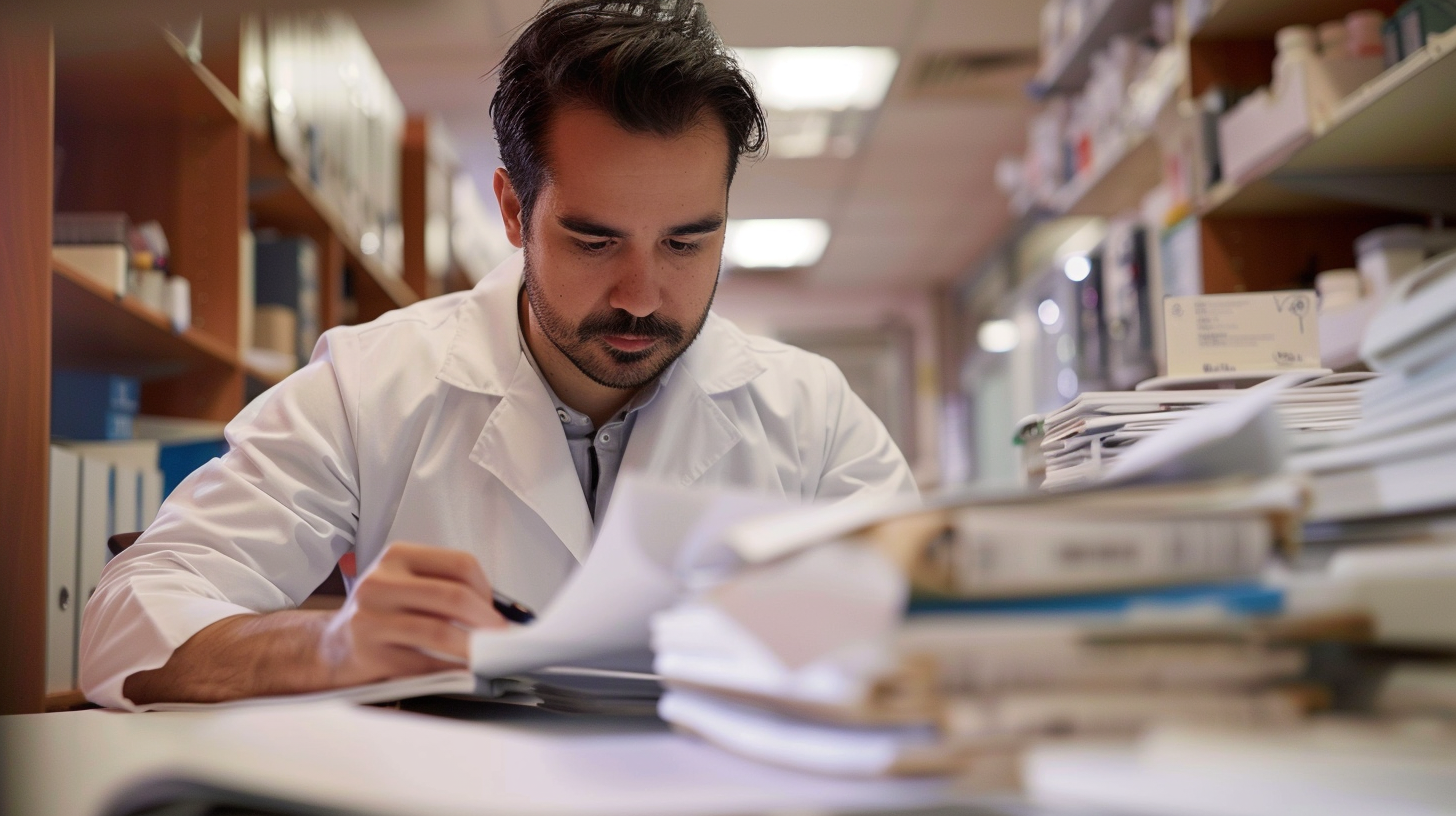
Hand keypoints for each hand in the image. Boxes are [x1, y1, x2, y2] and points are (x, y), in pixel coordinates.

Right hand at [319, 543, 506, 686]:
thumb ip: (445, 587)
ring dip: (473, 648)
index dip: (488, 589)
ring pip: (440, 632)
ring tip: (487, 655)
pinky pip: (423, 664)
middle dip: (487, 620)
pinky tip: (462, 672)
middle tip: (501, 637)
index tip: (496, 610)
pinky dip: (450, 670)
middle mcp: (381, 582)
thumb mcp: (405, 585)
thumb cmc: (380, 616)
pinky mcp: (368, 654)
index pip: (460, 564)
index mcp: (397, 557)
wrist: (330, 647)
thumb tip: (498, 611)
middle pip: (453, 597)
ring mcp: (371, 619)